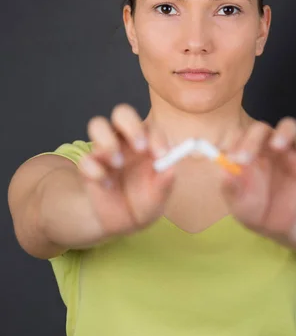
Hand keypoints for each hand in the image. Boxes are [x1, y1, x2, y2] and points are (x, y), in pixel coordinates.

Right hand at [77, 104, 175, 236]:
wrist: (123, 222)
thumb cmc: (145, 202)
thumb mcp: (159, 197)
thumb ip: (165, 183)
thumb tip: (170, 169)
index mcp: (147, 143)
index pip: (151, 127)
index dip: (157, 137)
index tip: (161, 155)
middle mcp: (125, 140)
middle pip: (122, 113)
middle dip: (131, 126)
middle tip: (140, 149)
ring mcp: (104, 151)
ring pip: (98, 125)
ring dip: (108, 142)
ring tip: (118, 164)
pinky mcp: (88, 166)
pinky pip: (85, 159)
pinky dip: (95, 171)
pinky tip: (106, 184)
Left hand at [220, 117, 295, 239]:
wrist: (271, 223)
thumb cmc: (249, 206)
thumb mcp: (236, 201)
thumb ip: (231, 186)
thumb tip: (227, 172)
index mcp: (243, 150)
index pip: (237, 135)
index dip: (234, 143)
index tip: (232, 160)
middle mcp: (264, 145)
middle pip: (260, 129)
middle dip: (252, 140)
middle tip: (246, 159)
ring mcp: (286, 151)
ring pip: (288, 126)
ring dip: (284, 132)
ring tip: (278, 146)